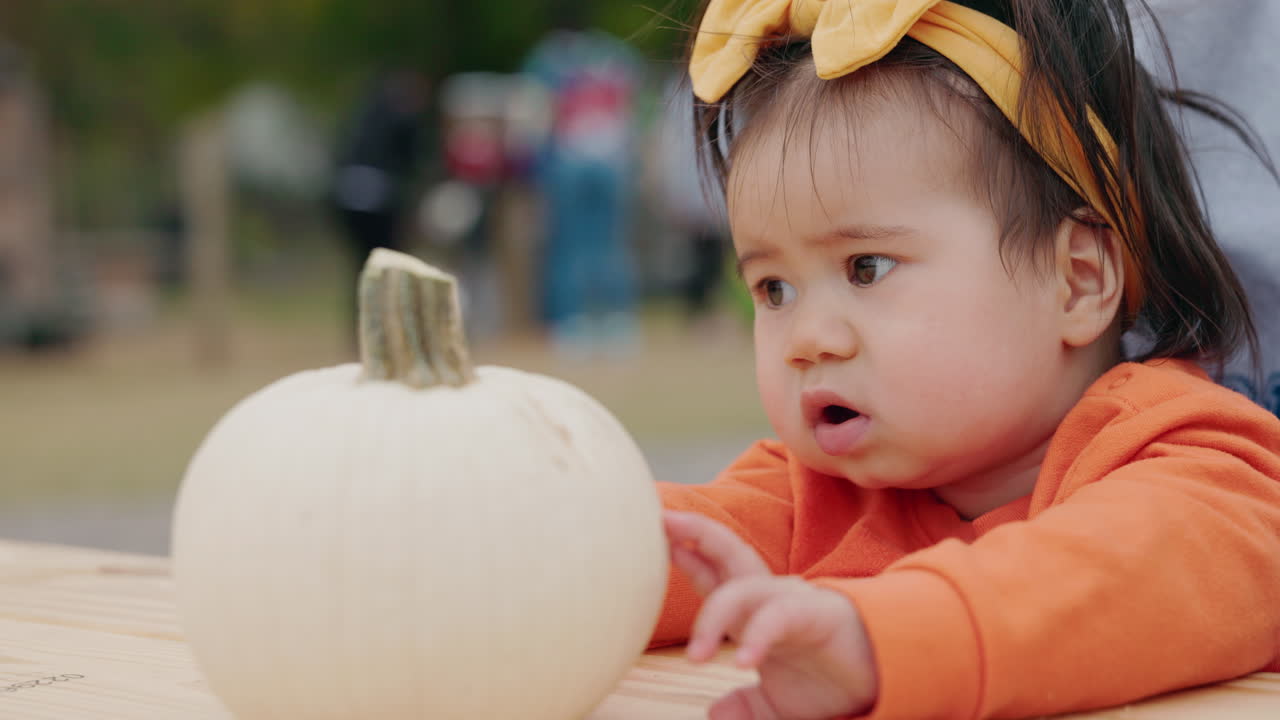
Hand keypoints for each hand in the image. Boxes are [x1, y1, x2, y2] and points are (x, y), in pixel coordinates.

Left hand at [664, 510, 878, 719]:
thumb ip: (744, 706)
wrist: (880, 680)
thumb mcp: (775, 702)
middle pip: (730, 554)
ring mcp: (793, 601)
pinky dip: (761, 638)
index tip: (655, 537)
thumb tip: (717, 715)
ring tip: (697, 655)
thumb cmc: (825, 680)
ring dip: (715, 613)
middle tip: (661, 520)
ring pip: (748, 587)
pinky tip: (743, 663)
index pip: (713, 575)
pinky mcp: (817, 615)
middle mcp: (771, 595)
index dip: (685, 555)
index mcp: (755, 609)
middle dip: (695, 534)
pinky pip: (781, 619)